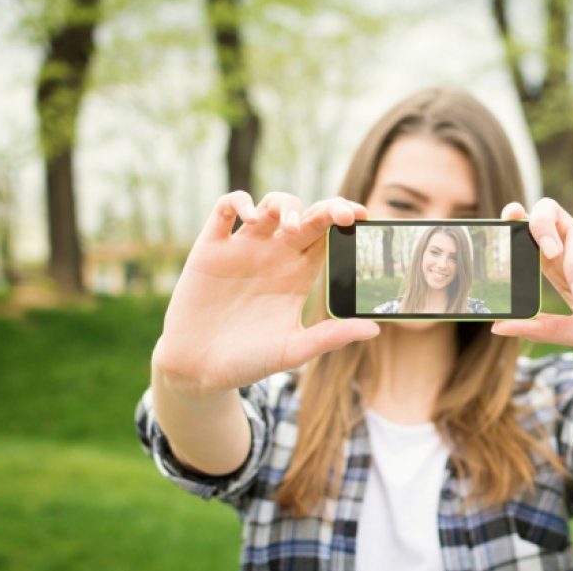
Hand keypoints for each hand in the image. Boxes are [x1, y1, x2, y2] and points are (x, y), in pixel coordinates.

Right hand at [152, 191, 378, 392]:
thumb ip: (330, 337)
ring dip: (285, 204)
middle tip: (344, 215)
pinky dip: (239, 201)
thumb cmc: (247, 362)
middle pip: (306, 215)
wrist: (198, 370)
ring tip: (292, 225)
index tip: (362, 217)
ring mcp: (243, 248)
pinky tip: (250, 216)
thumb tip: (374, 329)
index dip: (344, 220)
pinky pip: (225, 209)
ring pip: (270, 205)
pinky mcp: (211, 247)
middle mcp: (274, 255)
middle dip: (327, 207)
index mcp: (298, 274)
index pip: (327, 236)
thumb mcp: (292, 351)